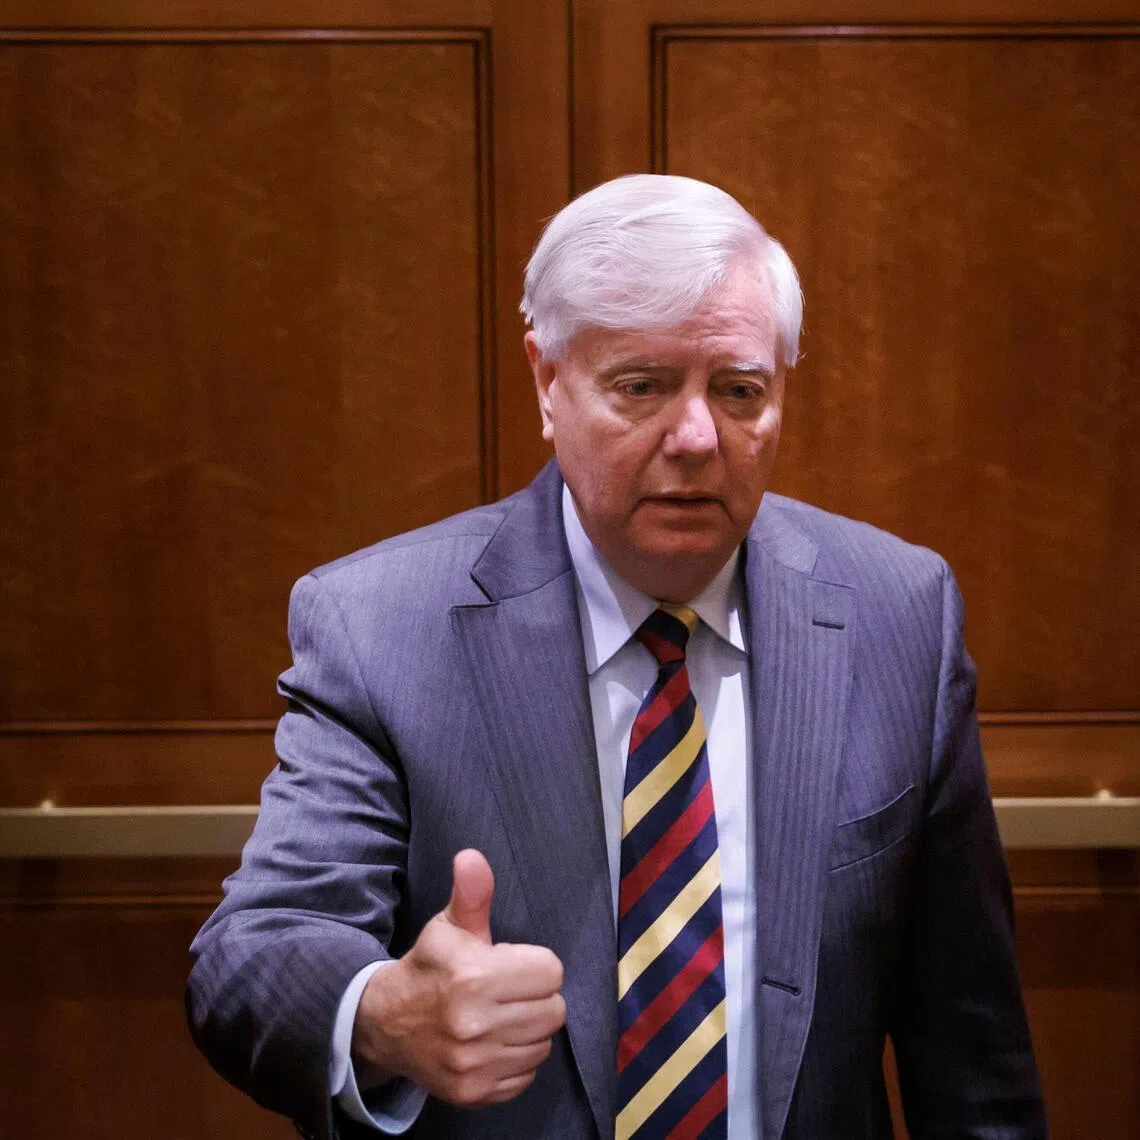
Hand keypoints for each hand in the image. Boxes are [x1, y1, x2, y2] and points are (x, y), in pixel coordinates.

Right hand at [351, 849, 566, 1106]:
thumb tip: (472, 856)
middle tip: (509, 991)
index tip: (511, 964)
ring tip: (501, 1016)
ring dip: (528, 1030)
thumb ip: (471, 893)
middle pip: (554, 1010)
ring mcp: (474, 1064)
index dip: (534, 964)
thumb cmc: (430, 966)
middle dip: (536, 997)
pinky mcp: (474, 1093)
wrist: (385, 1023)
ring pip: (543, 1044)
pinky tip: (493, 1043)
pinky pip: (527, 1076)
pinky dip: (516, 1061)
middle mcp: (475, 1024)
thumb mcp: (449, 925)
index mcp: (474, 976)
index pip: (551, 971)